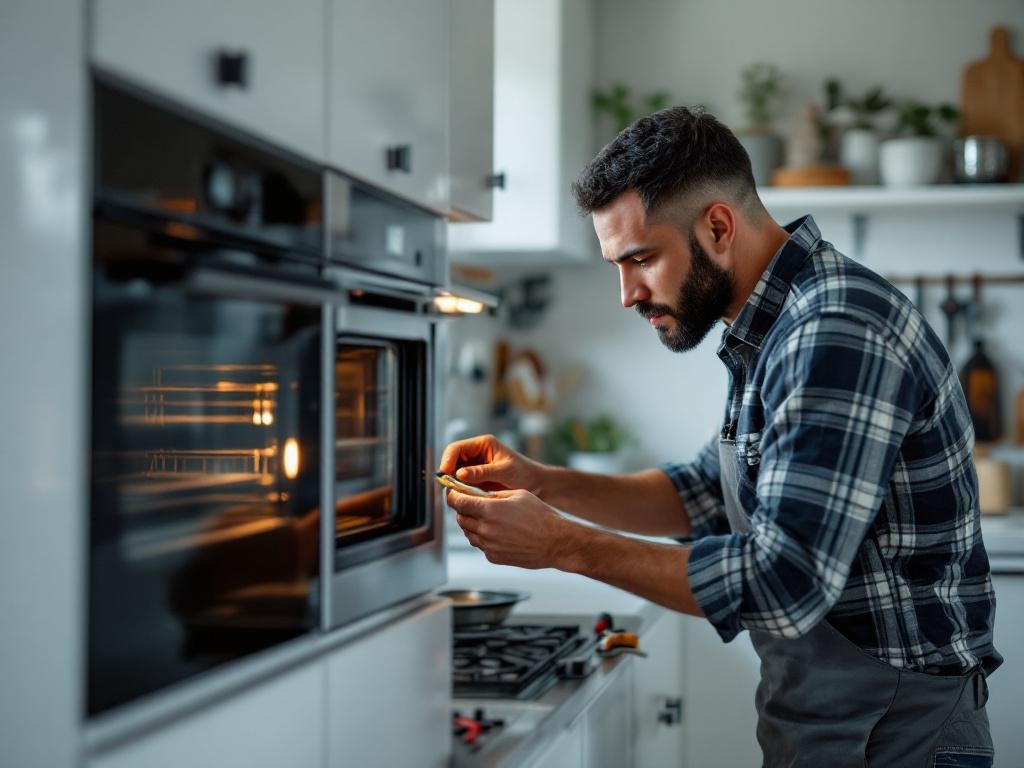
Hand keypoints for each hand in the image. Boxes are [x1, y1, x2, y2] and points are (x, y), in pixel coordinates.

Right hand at [439, 434, 544, 493]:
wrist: (537, 485)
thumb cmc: (525, 473)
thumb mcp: (505, 472)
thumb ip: (482, 472)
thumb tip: (459, 474)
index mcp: (483, 444)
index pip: (456, 448)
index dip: (447, 460)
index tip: (445, 475)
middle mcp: (476, 454)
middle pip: (451, 461)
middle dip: (448, 474)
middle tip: (448, 488)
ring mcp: (475, 467)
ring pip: (454, 474)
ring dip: (453, 484)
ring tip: (457, 495)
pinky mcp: (476, 480)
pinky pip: (461, 484)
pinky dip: (460, 491)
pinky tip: (464, 498)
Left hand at [446, 488, 575, 569]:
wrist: (555, 542)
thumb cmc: (540, 516)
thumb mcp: (517, 495)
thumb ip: (493, 495)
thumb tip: (476, 494)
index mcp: (489, 510)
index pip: (458, 502)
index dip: (452, 495)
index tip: (451, 492)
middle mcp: (485, 529)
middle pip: (460, 518)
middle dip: (462, 509)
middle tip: (469, 503)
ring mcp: (488, 546)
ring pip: (468, 533)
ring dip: (471, 524)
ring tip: (486, 517)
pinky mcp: (493, 557)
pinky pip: (480, 545)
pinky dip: (482, 537)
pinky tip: (496, 531)